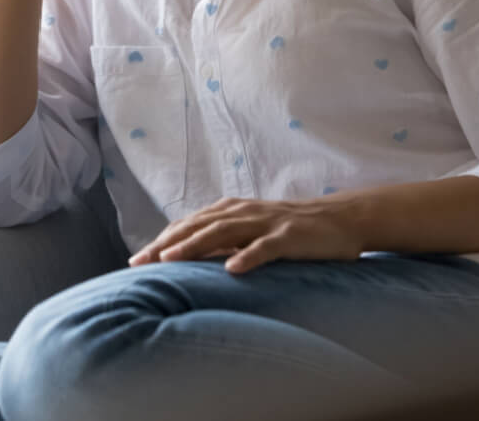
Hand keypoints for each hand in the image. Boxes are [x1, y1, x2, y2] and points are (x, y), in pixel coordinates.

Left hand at [127, 195, 366, 273]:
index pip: (189, 225)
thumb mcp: (253, 232)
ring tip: (171, 260)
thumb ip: (225, 241)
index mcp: (232, 211)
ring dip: (195, 245)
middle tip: (141, 263)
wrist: (341, 219)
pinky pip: (265, 247)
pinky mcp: (289, 236)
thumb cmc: (293, 230)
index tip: (137, 260)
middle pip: (198, 226)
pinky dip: (247, 256)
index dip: (162, 241)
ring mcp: (266, 223)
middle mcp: (244, 212)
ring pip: (224, 232)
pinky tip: (232, 269)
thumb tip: (191, 259)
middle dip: (167, 244)